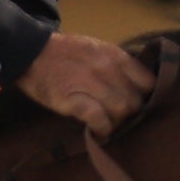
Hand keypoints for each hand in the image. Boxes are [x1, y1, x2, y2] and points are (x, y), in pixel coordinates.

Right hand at [21, 33, 156, 136]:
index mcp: (115, 55)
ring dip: (116, 123)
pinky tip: (98, 131)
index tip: (135, 102)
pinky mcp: (73, 99)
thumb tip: (136, 87)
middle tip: (117, 117)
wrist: (31, 53)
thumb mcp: (96, 49)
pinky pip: (98, 119)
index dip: (145, 96)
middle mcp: (107, 68)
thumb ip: (117, 65)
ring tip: (107, 124)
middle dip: (129, 113)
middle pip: (135, 101)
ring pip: (120, 111)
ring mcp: (90, 83)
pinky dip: (102, 128)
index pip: (148, 82)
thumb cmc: (65, 54)